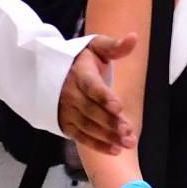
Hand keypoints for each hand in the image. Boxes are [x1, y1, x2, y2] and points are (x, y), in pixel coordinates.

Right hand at [59, 33, 136, 156]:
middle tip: (129, 131)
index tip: (118, 107)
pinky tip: (115, 150)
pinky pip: (81, 137)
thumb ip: (114, 46)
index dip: (103, 96)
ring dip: (108, 136)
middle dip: (110, 122)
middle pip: (91, 110)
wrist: (53, 72)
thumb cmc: (81, 59)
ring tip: (128, 143)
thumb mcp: (96, 47)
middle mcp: (70, 92)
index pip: (90, 85)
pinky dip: (97, 144)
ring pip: (87, 125)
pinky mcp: (66, 123)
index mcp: (79, 72)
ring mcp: (66, 110)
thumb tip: (134, 37)